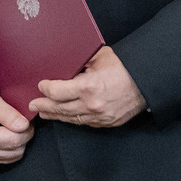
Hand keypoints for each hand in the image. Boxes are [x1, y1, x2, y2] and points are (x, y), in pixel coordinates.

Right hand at [0, 91, 33, 164]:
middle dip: (23, 135)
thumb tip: (25, 125)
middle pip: (17, 149)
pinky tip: (5, 136)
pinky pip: (8, 159)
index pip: (16, 139)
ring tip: (10, 127)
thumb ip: (8, 113)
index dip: (26, 128)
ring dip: (18, 142)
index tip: (24, 118)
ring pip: (15, 156)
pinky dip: (11, 148)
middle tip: (18, 121)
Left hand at [32, 46, 146, 127]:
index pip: (56, 92)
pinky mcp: (107, 123)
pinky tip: (65, 116)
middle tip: (33, 104)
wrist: (147, 82)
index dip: (45, 89)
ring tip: (44, 113)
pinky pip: (84, 122)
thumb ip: (79, 63)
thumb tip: (64, 66)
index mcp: (88, 86)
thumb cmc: (124, 67)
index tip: (41, 85)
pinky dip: (72, 119)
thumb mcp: (98, 57)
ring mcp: (100, 116)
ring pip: (71, 118)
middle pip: (60, 108)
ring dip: (56, 115)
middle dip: (44, 106)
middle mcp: (92, 105)